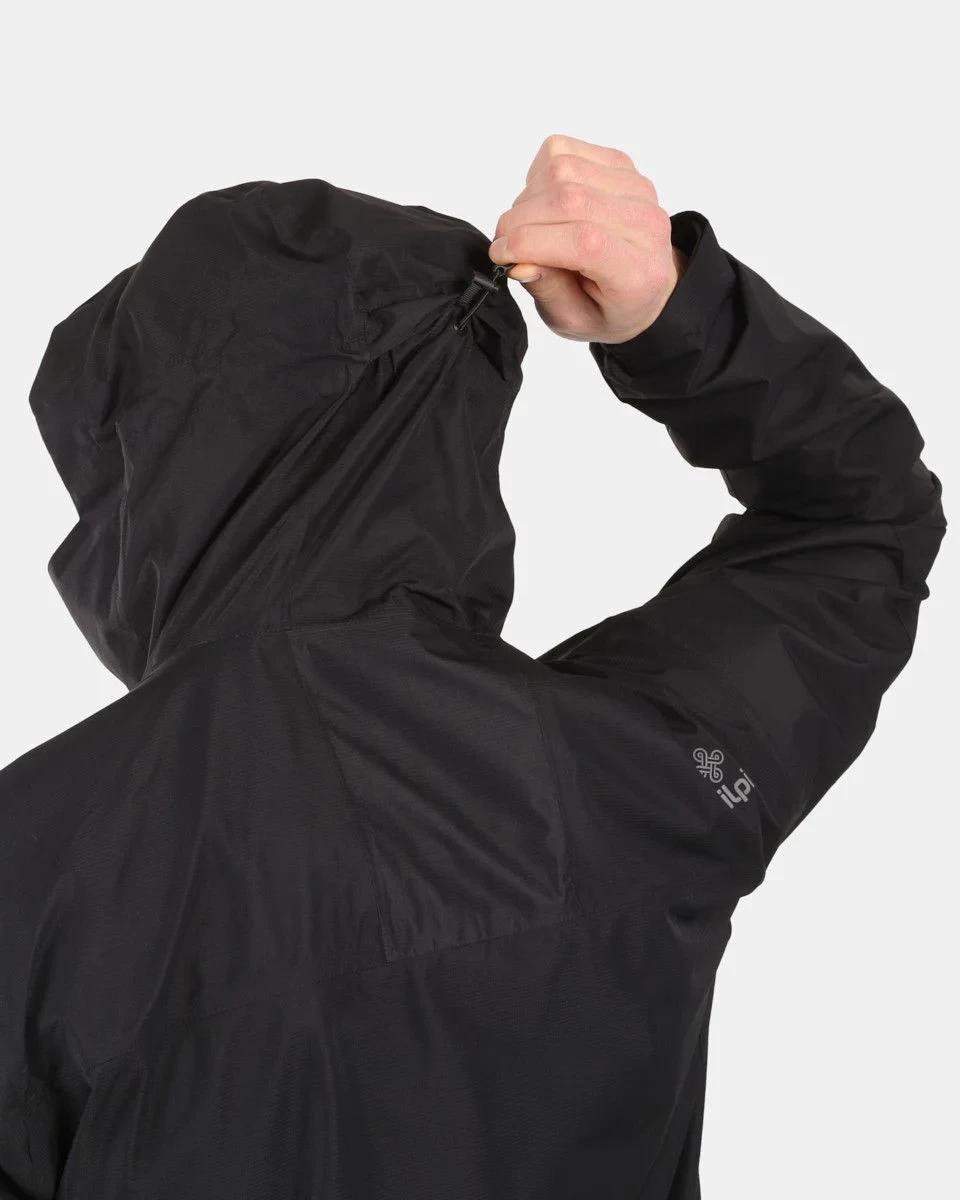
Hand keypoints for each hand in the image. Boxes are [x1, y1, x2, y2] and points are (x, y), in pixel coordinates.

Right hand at [488, 134, 686, 344]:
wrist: (644, 282)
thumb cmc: (608, 305)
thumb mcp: (574, 319)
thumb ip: (547, 291)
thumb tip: (518, 262)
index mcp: (639, 272)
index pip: (584, 242)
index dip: (531, 242)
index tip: (501, 254)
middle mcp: (645, 223)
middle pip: (570, 199)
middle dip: (520, 220)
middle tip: (505, 243)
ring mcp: (635, 186)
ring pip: (563, 169)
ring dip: (527, 197)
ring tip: (526, 225)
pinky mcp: (619, 163)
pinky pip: (564, 151)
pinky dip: (539, 175)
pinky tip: (543, 202)